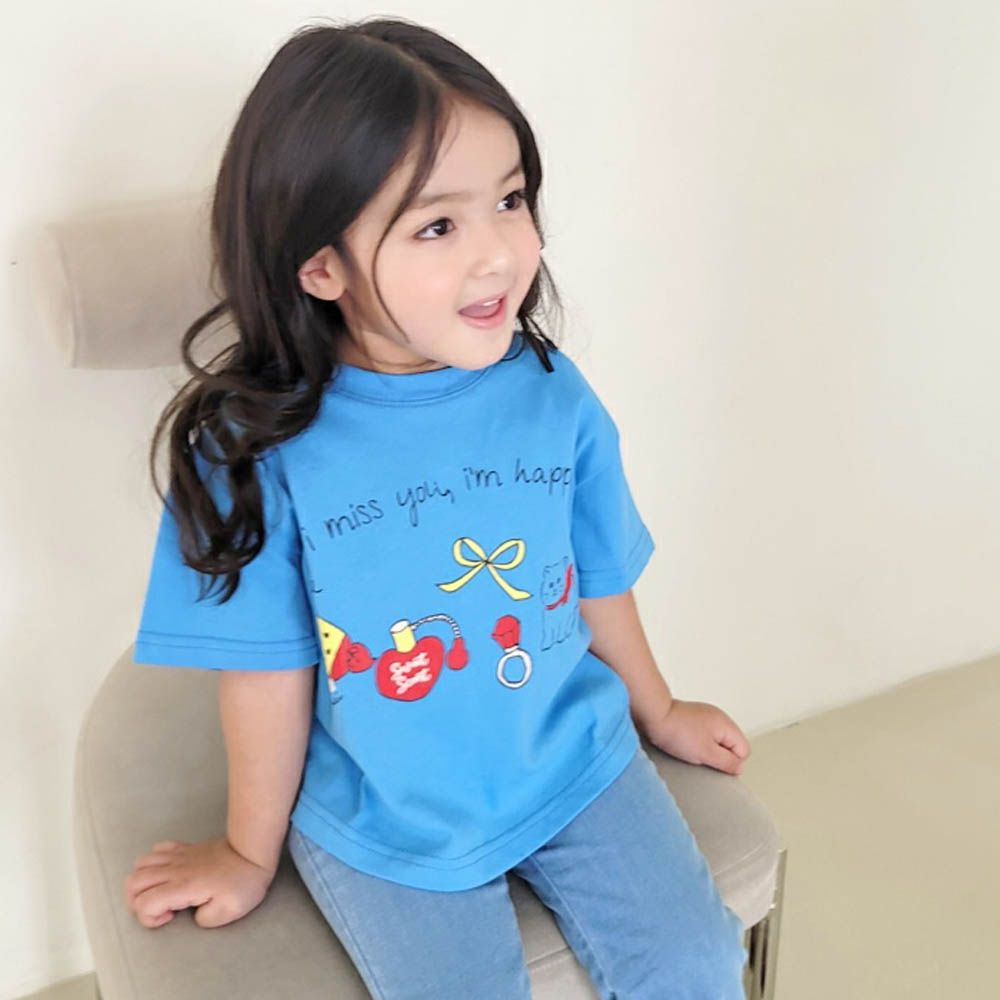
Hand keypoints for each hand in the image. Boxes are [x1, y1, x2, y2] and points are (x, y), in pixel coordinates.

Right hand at [123, 836, 276, 928]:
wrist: (252, 853)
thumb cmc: (242, 884)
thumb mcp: (227, 913)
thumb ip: (203, 920)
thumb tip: (192, 913)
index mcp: (182, 887)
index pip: (143, 904)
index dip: (149, 917)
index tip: (171, 917)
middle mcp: (173, 870)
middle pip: (132, 883)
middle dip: (137, 901)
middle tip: (160, 907)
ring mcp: (177, 856)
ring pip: (140, 864)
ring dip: (142, 882)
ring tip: (161, 890)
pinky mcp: (184, 848)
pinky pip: (156, 850)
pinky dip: (153, 863)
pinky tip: (168, 872)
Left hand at [642, 699, 750, 775]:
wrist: (653, 716)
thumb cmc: (677, 732)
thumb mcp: (707, 753)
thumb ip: (728, 763)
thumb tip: (739, 768)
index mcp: (727, 724)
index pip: (744, 751)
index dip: (731, 762)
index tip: (714, 762)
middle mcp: (719, 718)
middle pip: (730, 746)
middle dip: (718, 756)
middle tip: (701, 756)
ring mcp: (705, 717)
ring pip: (715, 742)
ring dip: (705, 750)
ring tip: (689, 749)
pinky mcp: (692, 719)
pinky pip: (702, 736)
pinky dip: (695, 743)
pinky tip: (683, 744)